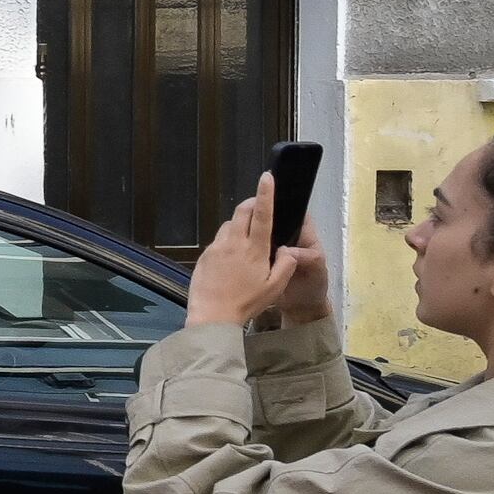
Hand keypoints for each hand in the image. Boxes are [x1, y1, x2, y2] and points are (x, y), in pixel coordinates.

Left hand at [186, 175, 330, 329]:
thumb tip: (288, 248)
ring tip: (247, 238)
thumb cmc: (247, 303)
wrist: (212, 315)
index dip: (265, 194)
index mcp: (254, 249)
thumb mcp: (274, 288)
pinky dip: (228, 241)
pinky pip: (219, 241)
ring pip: (229, 225)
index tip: (267, 177)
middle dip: (251, 203)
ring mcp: (216, 247)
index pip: (261, 214)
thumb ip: (285, 265)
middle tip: (259, 205)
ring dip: (239, 224)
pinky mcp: (205, 255)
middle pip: (241, 212)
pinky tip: (231, 258)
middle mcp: (233, 242)